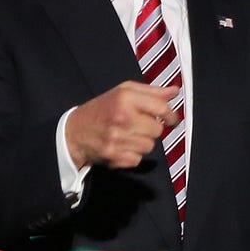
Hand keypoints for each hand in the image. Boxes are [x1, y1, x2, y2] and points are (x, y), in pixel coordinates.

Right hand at [66, 81, 180, 168]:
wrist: (74, 131)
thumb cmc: (102, 109)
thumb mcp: (123, 92)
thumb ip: (151, 92)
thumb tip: (175, 91)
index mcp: (126, 98)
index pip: (161, 108)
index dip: (171, 115)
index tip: (171, 119)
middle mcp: (122, 117)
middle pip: (157, 130)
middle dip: (152, 129)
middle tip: (139, 125)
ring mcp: (117, 138)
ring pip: (149, 146)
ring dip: (142, 142)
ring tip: (128, 135)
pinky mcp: (113, 155)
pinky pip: (138, 159)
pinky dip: (132, 155)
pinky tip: (122, 146)